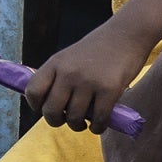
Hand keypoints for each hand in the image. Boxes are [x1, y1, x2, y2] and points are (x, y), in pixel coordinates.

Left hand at [23, 16, 155, 133]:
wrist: (127, 35)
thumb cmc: (99, 48)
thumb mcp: (70, 57)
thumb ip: (58, 76)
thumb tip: (50, 103)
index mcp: (55, 63)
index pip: (33, 91)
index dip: (36, 106)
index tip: (44, 109)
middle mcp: (68, 73)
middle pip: (51, 110)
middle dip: (55, 121)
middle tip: (65, 121)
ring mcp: (89, 82)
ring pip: (74, 117)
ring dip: (77, 126)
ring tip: (83, 124)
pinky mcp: (109, 90)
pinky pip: (98, 118)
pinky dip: (97, 127)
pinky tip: (98, 125)